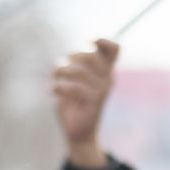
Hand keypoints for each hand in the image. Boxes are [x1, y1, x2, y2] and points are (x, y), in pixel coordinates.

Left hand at [52, 38, 118, 169]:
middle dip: (71, 56)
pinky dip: (58, 87)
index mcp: (106, 70)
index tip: (88, 44)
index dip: (102, 39)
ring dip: (60, 71)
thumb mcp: (76, 78)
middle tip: (62, 66)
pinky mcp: (94, 104)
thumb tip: (79, 45)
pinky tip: (54, 90)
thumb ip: (79, 61)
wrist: (79, 131)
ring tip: (55, 76)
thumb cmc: (75, 101)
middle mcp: (108, 78)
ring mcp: (102, 91)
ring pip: (78, 71)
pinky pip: (73, 88)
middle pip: (90, 54)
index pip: (115, 47)